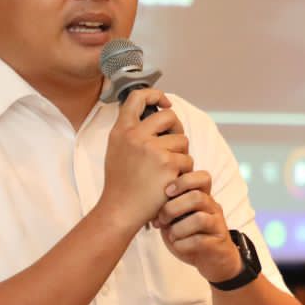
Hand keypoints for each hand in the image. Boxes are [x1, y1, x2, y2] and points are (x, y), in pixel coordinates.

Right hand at [98, 89, 192, 226]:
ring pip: (182, 141)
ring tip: (168, 171)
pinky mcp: (168, 163)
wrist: (120, 210)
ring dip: (181, 155)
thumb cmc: (121, 184)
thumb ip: (131, 133)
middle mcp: (136, 136)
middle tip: (174, 143)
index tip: (165, 103)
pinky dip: (183, 172)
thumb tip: (152, 116)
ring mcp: (152, 149)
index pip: (138, 97)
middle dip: (177, 128)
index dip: (155, 95)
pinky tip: (171, 182)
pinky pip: (187, 160)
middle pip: (169, 116)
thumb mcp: (116, 150)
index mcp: (122, 131)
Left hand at [152, 170, 242, 282]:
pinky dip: (182, 244)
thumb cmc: (190, 235)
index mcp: (203, 197)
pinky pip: (199, 240)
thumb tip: (148, 203)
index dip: (183, 181)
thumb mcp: (177, 217)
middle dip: (173, 208)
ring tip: (171, 235)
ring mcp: (217, 224)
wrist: (212, 259)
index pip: (203, 177)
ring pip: (199, 219)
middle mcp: (213, 207)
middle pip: (197, 197)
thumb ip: (169, 206)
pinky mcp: (217, 243)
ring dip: (178, 228)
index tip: (167, 191)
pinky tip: (177, 245)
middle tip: (162, 219)